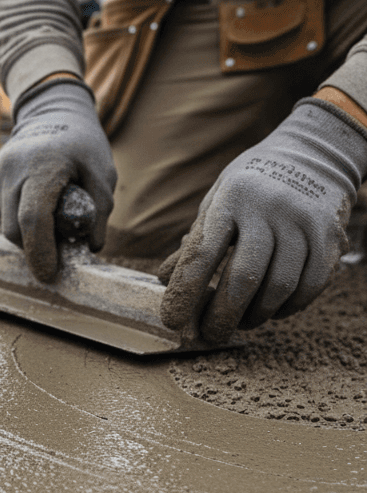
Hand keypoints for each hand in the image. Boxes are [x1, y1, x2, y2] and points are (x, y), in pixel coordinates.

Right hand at [0, 79, 115, 281]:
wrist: (52, 111)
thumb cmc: (82, 144)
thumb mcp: (104, 173)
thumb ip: (100, 211)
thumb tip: (90, 247)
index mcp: (43, 166)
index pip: (33, 219)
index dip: (40, 252)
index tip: (50, 274)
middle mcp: (13, 169)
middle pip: (15, 229)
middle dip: (36, 247)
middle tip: (60, 247)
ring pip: (6, 225)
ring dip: (28, 233)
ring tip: (52, 218)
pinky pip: (2, 212)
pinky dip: (19, 219)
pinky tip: (37, 204)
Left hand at [159, 99, 366, 343]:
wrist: (310, 156)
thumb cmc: (249, 188)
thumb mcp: (215, 203)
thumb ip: (195, 242)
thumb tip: (163, 280)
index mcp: (230, 200)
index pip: (202, 254)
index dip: (184, 293)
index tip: (172, 321)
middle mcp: (268, 210)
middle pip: (244, 277)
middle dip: (222, 316)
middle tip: (209, 335)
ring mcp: (302, 222)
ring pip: (279, 287)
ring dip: (255, 315)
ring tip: (240, 322)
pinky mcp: (329, 236)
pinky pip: (309, 286)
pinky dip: (287, 307)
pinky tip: (272, 310)